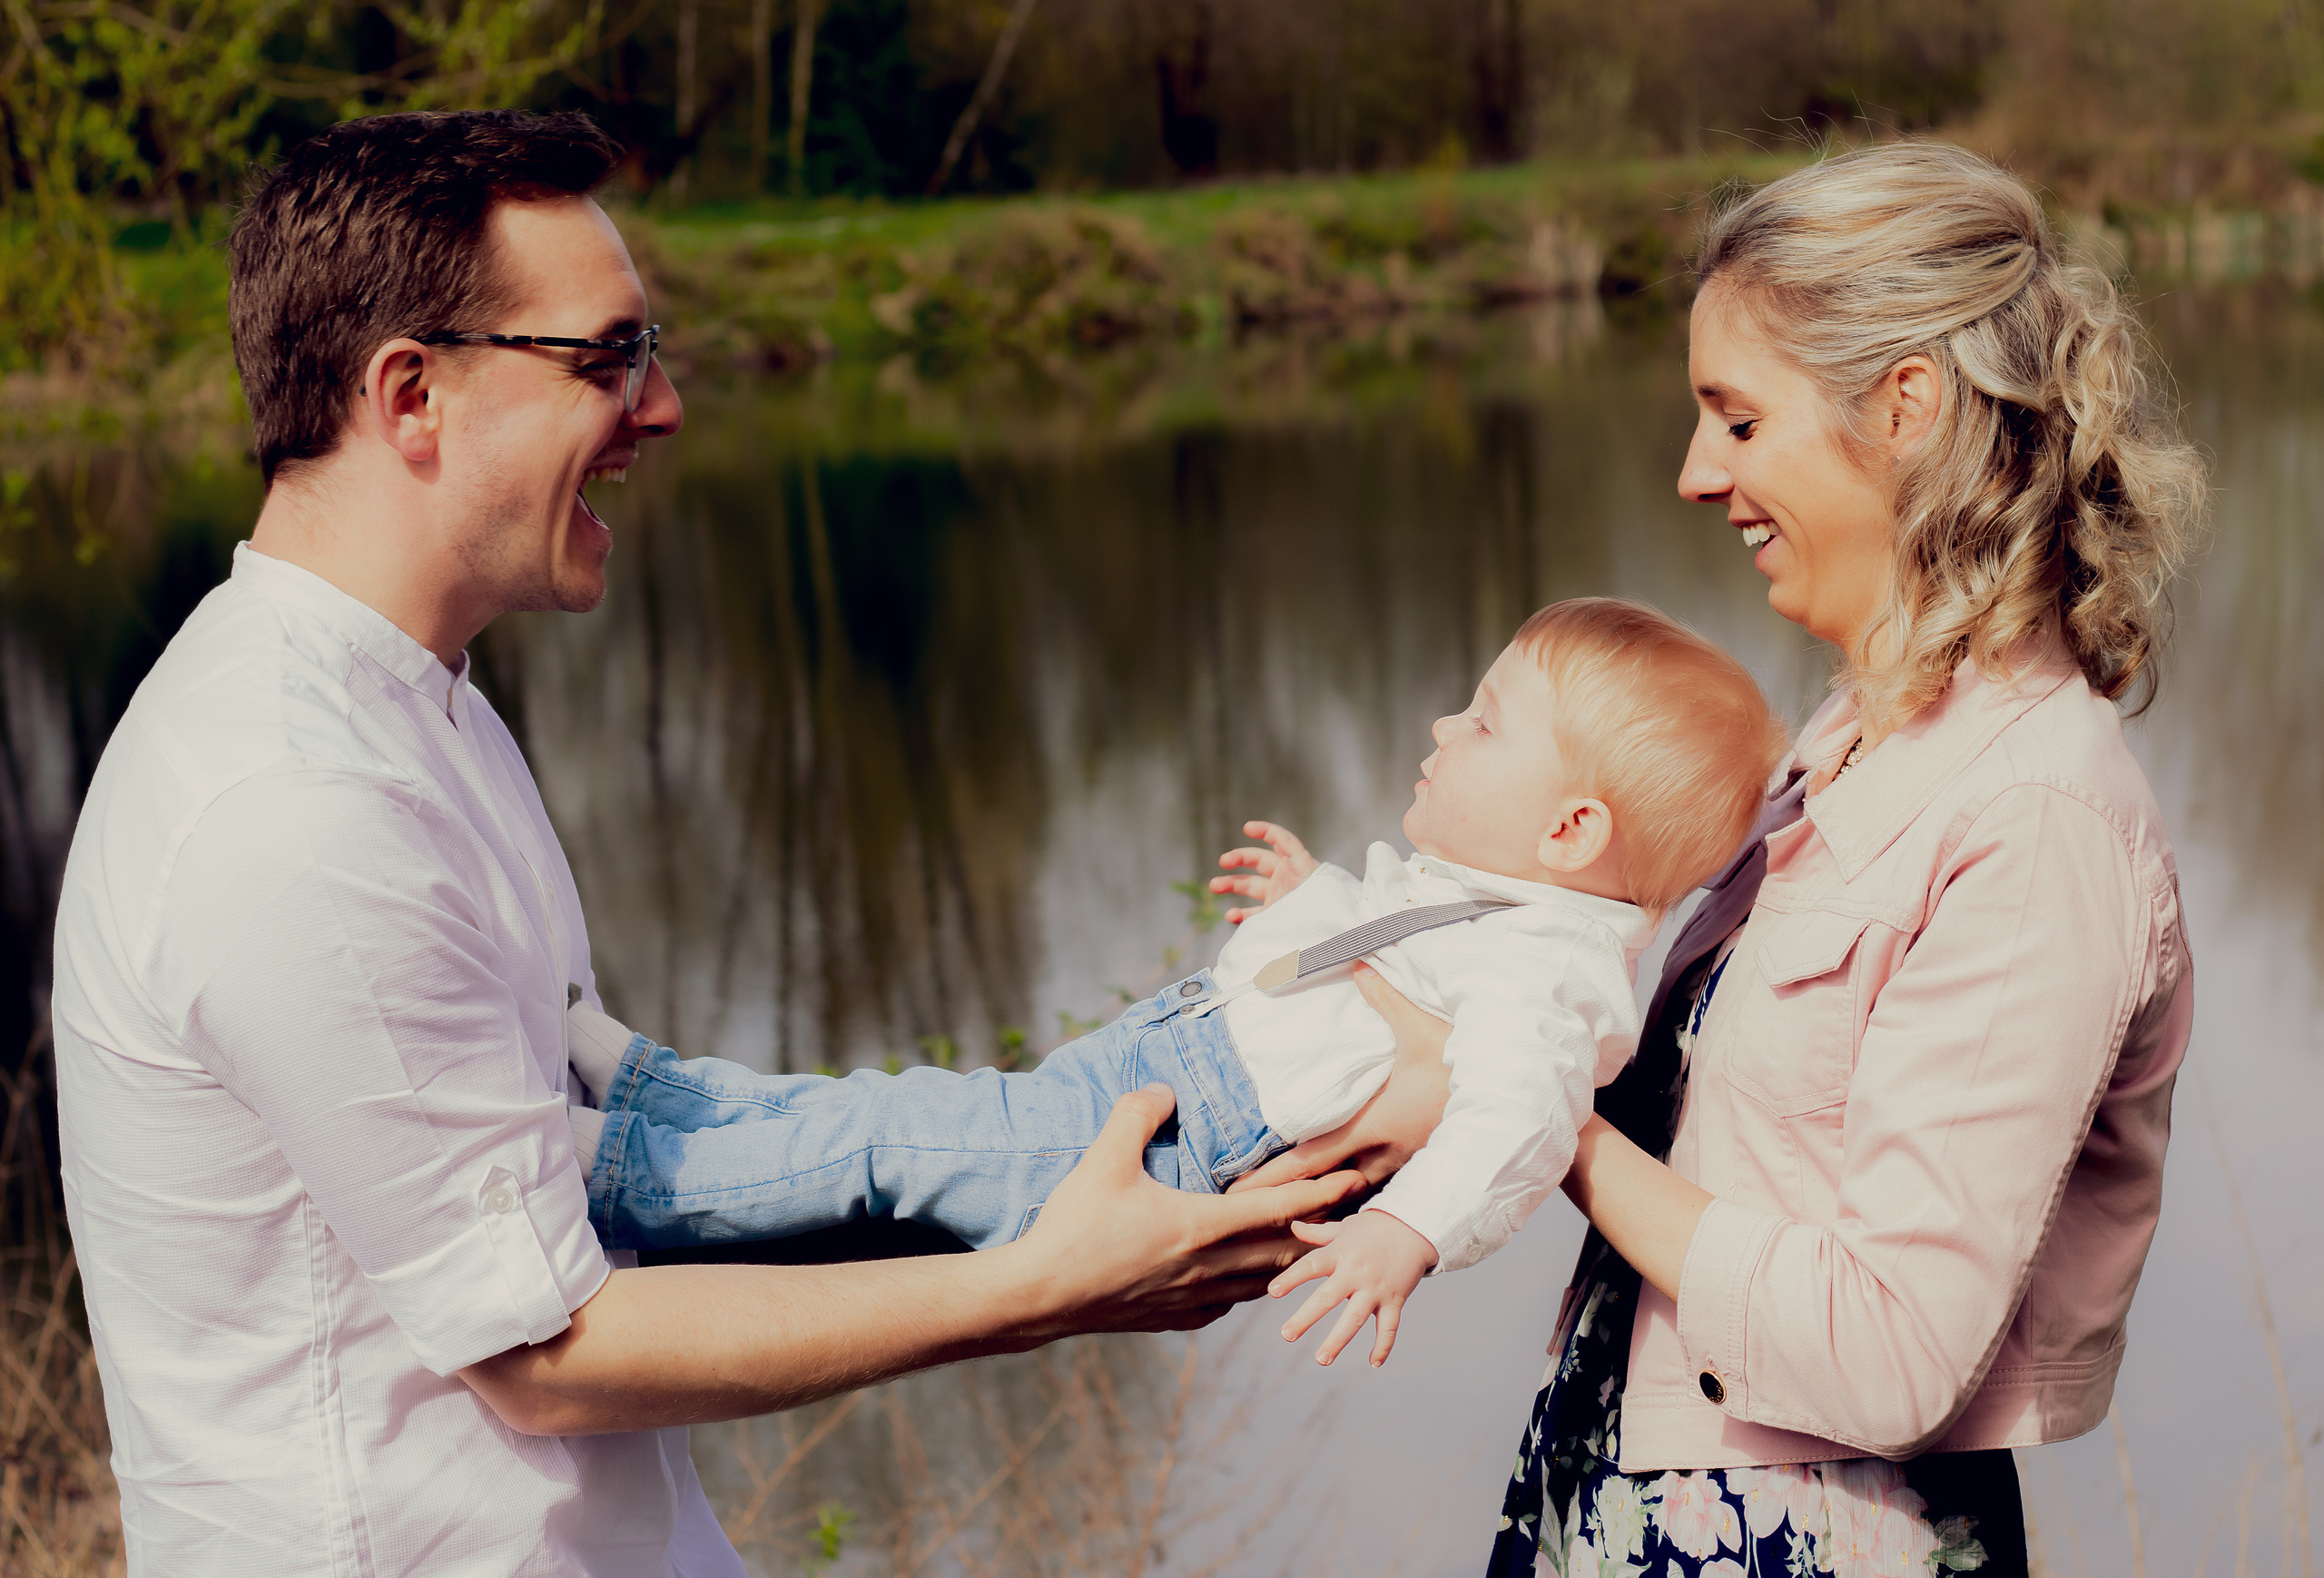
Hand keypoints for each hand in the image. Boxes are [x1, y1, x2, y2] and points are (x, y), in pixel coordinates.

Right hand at [1007, 1084, 1367, 1340]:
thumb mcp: (1103, 1159)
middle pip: (1285, 1250)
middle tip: (1348, 1212)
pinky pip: (1227, 1303)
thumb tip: (1164, 1088)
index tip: (1354, 1179)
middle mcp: (1209, 1266)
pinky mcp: (1174, 1318)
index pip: (1279, 1207)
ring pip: (1261, 1282)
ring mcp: (1194, 1298)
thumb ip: (1136, 1114)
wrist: (1041, 1296)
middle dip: (1321, 1229)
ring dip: (1289, 1261)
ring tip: (1307, 1244)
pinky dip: (1248, 1288)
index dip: (1321, 1192)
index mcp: (1202, 1225)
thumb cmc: (1074, 1228)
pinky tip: (1242, 1281)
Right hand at [1210, 820, 1319, 922]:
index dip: (1266, 831)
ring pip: (1250, 885)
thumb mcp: (1314, 880)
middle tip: (1223, 861)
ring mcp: (1279, 897)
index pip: (1283, 841)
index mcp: (1300, 865)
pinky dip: (1240, 914)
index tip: (1247, 828)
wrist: (1335, 938)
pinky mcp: (1274, 917)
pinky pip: (1253, 913)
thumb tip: (1277, 850)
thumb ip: (1296, 861)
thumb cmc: (1328, 909)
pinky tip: (1231, 916)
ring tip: (1214, 886)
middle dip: (1239, 857)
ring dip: (1231, 884)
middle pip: (1259, 860)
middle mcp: (1287, 878)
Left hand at [1228, 962, 1451, 1192]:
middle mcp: (1385, 1154)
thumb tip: (1357, 963)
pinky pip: (1383, 1187)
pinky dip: (1358, 1195)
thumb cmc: (1466, 1065)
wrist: (1518, 1101)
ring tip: (1290, 1213)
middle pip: (1324, 1186)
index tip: (1240, 1192)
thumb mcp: (1421, 1028)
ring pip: (1355, 1191)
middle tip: (1247, 1211)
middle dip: (1288, 1199)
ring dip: (1325, 1200)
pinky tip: (1345, 1199)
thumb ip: (1384, 998)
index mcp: (1375, 1124)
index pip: (1312, 1159)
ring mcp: (1407, 1166)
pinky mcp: (1424, 1167)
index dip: (1274, 1176)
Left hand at [1270, 1208, 1437, 1366]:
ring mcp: (1376, 1288)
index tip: (1272, 1292)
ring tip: (1321, 1360)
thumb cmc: (1374, 1227)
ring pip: (1355, 1318)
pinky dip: (1383, 1346)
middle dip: (1306, 1318)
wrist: (1415, 1226)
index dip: (1292, 1278)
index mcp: (1340, 1253)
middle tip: (1286, 1335)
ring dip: (1337, 1340)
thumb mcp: (1344, 1228)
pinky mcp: (1395, 1299)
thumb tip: (1293, 1226)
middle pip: (1327, 1298)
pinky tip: (1373, 1363)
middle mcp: (1356, 1272)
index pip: (1311, 1266)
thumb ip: (1318, 1233)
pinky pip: (1389, 1327)